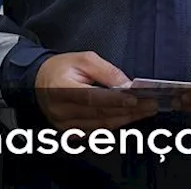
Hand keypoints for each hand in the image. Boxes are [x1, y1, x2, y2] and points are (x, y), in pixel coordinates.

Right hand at [34, 52, 157, 131]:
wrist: (39, 81)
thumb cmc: (61, 68)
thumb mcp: (84, 59)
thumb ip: (106, 72)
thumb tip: (126, 85)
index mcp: (60, 88)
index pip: (91, 97)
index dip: (114, 100)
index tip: (134, 99)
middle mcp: (60, 110)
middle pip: (99, 113)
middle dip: (128, 110)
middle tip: (151, 104)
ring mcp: (64, 124)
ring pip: (100, 125)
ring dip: (125, 119)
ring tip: (145, 110)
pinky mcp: (69, 132)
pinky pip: (96, 131)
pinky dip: (114, 124)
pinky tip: (129, 117)